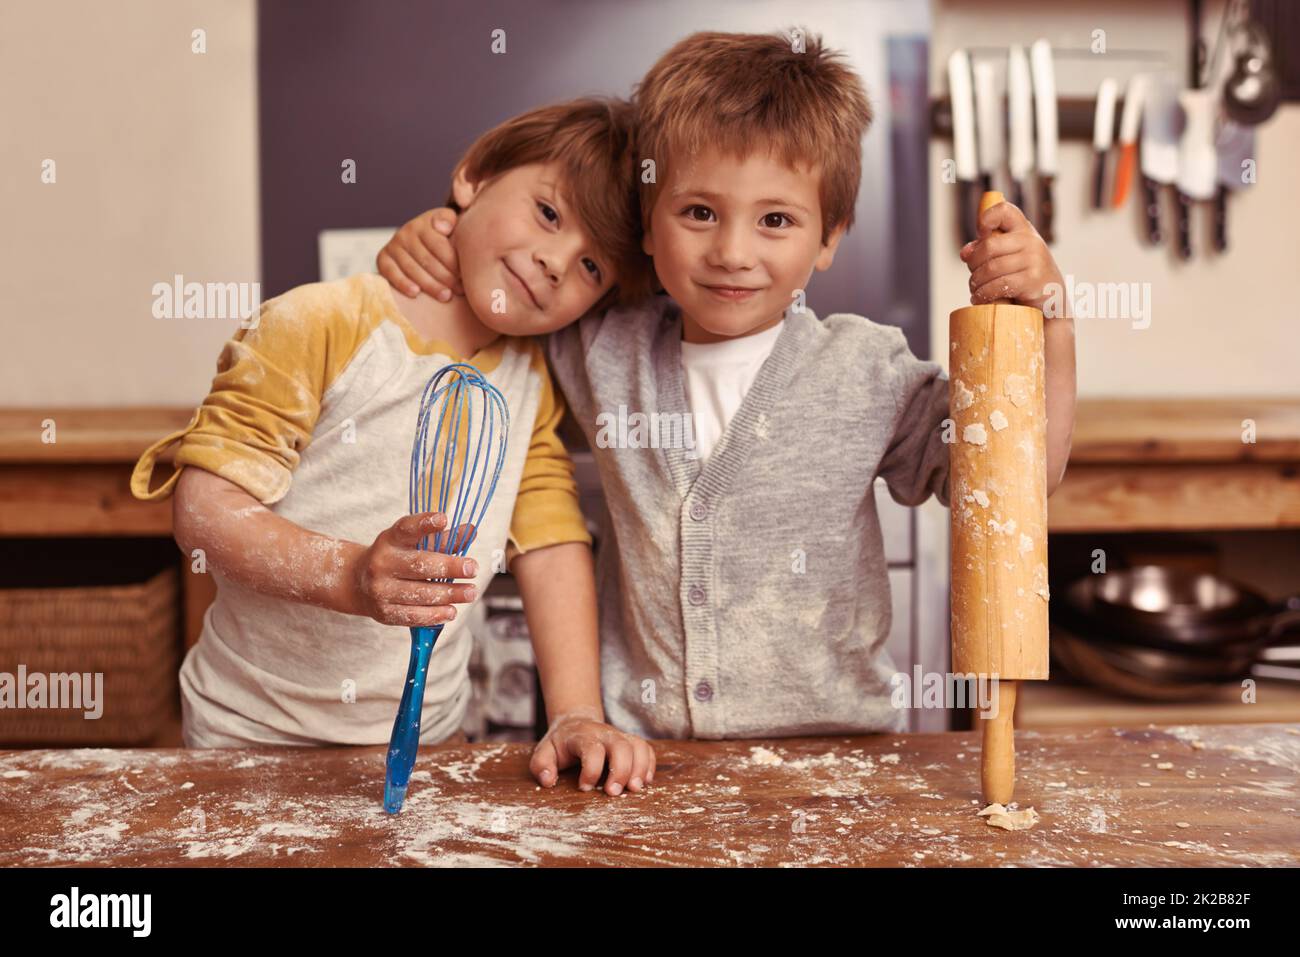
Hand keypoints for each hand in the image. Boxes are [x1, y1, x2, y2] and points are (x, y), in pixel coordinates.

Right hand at [347, 511, 478, 626]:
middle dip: (449, 567)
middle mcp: (382, 563)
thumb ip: (443, 539)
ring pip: (420, 593)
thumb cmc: (396, 559)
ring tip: (470, 592)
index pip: (406, 529)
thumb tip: (471, 531)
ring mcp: (380, 589)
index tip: (443, 519)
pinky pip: (413, 616)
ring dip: (449, 594)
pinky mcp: (384, 612)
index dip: (424, 523)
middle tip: (473, 568)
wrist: (358, 583)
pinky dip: (435, 615)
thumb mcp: (413, 544)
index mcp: (390, 540)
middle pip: (419, 565)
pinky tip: (452, 611)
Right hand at [377, 208, 461, 300]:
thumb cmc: (440, 238)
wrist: (415, 242)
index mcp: (424, 224)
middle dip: (446, 277)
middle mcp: (405, 233)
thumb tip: (443, 227)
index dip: (454, 263)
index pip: (439, 246)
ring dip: (430, 285)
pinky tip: (415, 293)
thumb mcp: (447, 225)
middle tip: (460, 290)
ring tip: (446, 296)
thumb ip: (449, 221)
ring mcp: (393, 246)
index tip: (466, 276)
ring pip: (412, 269)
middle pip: (427, 260)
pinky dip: (403, 284)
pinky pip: (391, 273)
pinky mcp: (382, 259)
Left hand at [529, 706, 656, 795]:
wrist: (575, 723)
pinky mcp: (630, 742)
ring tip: (635, 789)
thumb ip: (541, 766)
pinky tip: (645, 782)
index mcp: (583, 736)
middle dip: (620, 770)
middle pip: (620, 746)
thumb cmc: (560, 744)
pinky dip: (649, 765)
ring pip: (637, 746)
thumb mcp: (543, 752)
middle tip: (613, 793)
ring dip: (640, 768)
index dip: (591, 770)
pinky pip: (646, 749)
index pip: (592, 749)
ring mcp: (620, 736)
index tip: (584, 787)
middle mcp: (605, 734)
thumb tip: (548, 781)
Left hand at [960, 201, 1066, 316]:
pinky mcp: (1033, 280)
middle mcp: (1031, 241)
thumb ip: (987, 251)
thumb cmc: (1026, 277)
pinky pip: (999, 285)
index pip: (1004, 210)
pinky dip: (984, 295)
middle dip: (973, 264)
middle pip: (988, 246)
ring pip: (991, 268)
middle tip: (973, 278)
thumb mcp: (1009, 257)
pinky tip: (981, 299)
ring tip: (976, 291)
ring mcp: (1034, 259)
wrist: (1053, 301)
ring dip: (977, 283)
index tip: (981, 234)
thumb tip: (965, 253)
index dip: (986, 218)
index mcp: (1024, 230)